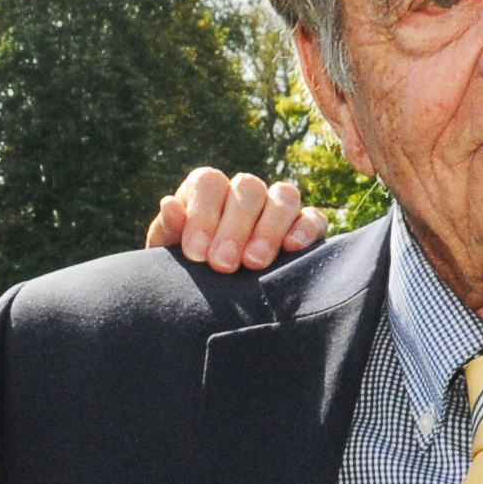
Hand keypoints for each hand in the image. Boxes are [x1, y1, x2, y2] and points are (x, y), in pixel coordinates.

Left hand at [143, 169, 332, 272]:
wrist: (209, 300)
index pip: (209, 182)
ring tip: (254, 263)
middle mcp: (244, 193)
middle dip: (234, 227)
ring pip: (284, 196)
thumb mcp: (169, 255)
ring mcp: (277, 207)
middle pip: (248, 188)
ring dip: (270, 227)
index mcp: (207, 191)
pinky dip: (306, 228)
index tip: (194, 254)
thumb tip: (169, 204)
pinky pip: (313, 217)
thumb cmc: (187, 272)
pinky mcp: (305, 227)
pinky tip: (292, 248)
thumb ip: (169, 231)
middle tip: (222, 265)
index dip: (202, 214)